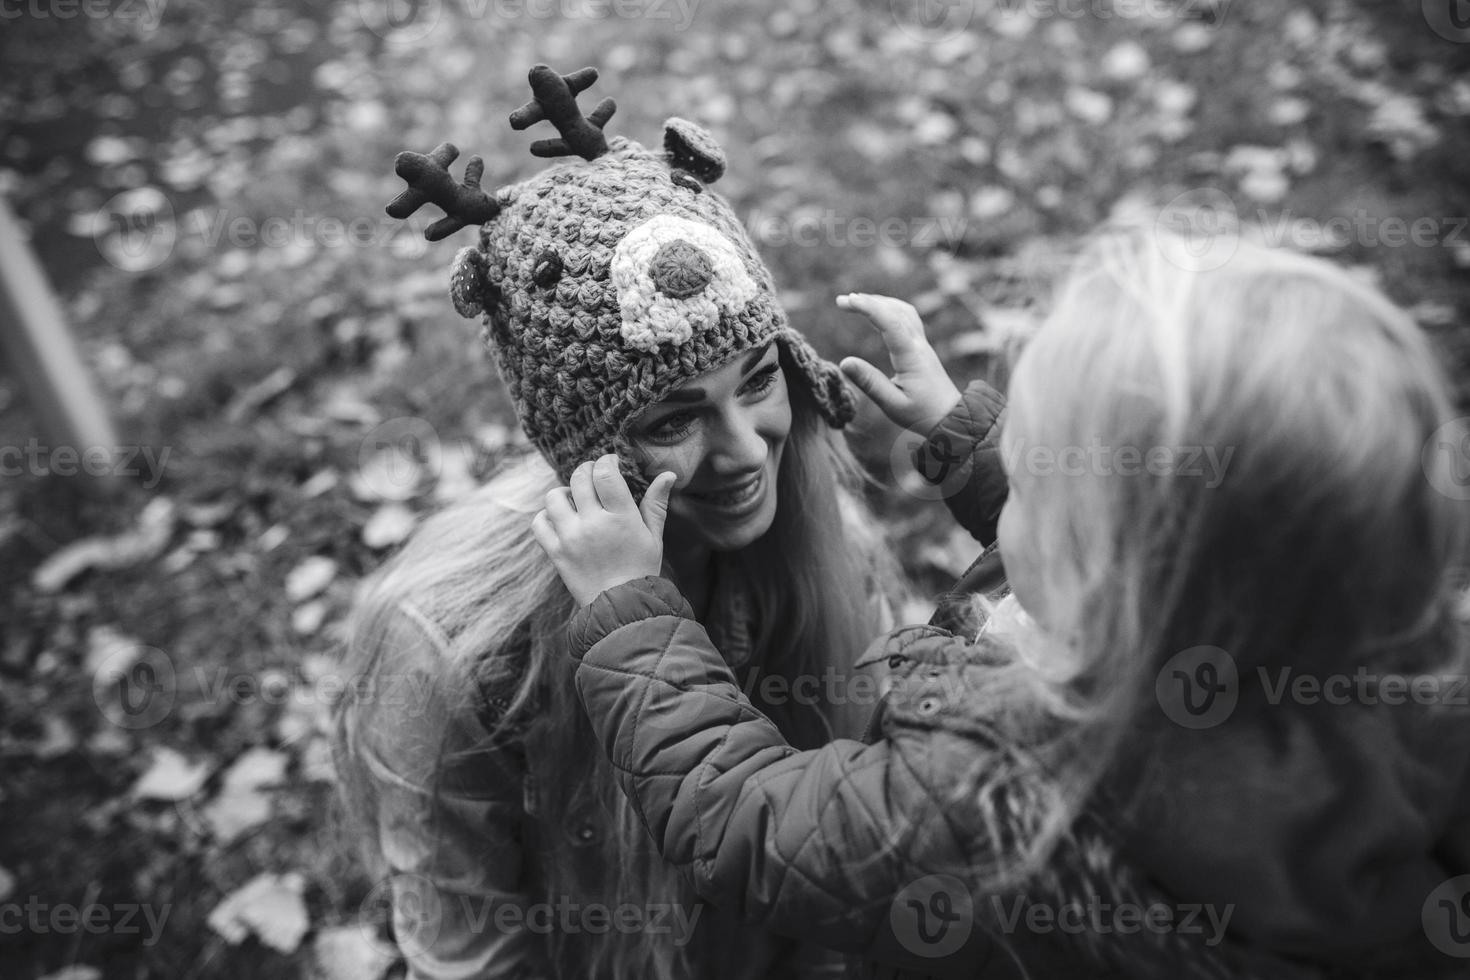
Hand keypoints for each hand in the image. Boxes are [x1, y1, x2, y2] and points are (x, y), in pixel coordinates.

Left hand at [531, 454, 677, 606]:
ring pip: (554, 496)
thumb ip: (656, 503)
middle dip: (587, 471)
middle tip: (594, 477)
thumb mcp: (654, 537)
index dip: (606, 460)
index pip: (605, 472)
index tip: (611, 463)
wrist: (621, 608)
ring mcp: (570, 538)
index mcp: (621, 517)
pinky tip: (561, 519)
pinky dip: (546, 516)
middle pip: (579, 478)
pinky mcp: (555, 552)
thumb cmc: (641, 570)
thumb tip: (668, 474)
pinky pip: (539, 522)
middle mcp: (593, 524)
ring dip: (565, 492)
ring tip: (576, 500)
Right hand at [837, 293, 962, 434]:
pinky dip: (890, 309)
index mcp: (911, 356)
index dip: (869, 308)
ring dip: (880, 302)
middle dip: (868, 301)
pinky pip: (907, 318)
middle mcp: (918, 345)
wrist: (951, 417)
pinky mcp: (921, 348)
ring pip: (903, 311)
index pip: (890, 323)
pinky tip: (877, 312)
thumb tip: (844, 362)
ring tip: (855, 301)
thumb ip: (869, 382)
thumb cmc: (921, 414)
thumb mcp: (892, 404)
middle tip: (841, 301)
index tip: (848, 301)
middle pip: (895, 310)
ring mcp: (922, 344)